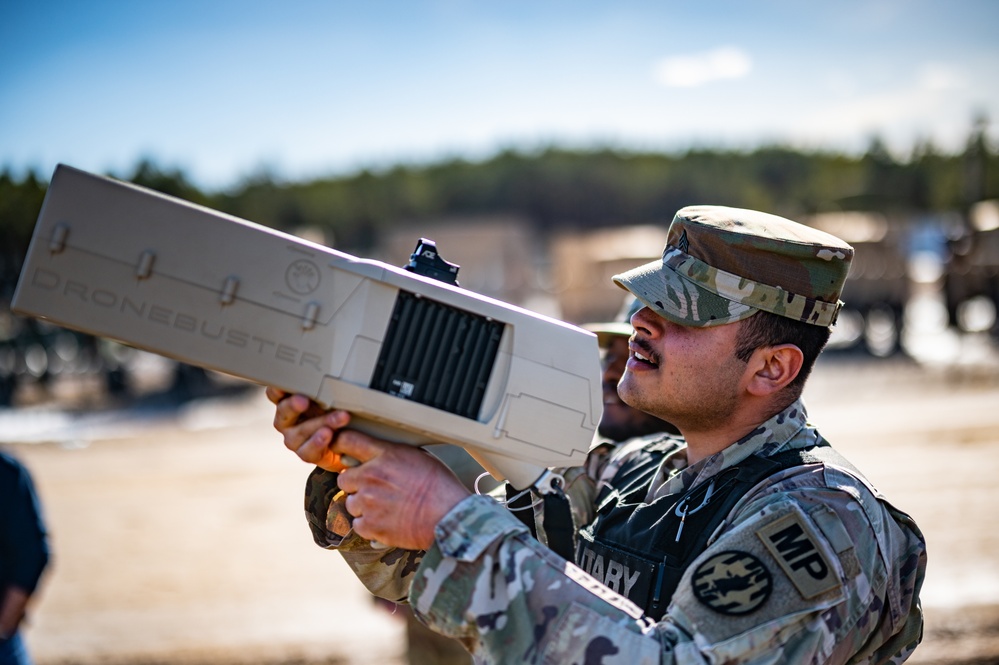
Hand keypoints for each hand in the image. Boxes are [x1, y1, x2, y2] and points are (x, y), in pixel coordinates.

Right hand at [266, 387, 353, 471]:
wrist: (349, 443)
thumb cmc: (335, 412)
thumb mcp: (332, 397)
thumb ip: (326, 387)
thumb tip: (334, 370)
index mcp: (289, 402)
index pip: (276, 394)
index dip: (277, 389)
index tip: (284, 383)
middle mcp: (286, 421)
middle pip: (284, 411)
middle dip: (293, 405)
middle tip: (303, 400)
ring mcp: (294, 439)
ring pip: (300, 432)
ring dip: (320, 423)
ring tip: (340, 417)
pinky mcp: (305, 454)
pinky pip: (308, 450)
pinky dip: (318, 442)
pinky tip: (328, 434)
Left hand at [333, 430, 471, 550]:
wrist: (450, 517)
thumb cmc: (441, 487)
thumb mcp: (419, 457)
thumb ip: (393, 455)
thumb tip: (380, 456)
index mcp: (385, 455)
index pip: (348, 441)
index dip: (339, 444)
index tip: (339, 450)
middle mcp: (372, 476)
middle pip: (343, 478)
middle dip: (355, 484)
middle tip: (374, 490)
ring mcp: (369, 502)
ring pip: (350, 503)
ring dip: (363, 507)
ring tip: (386, 508)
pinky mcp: (371, 526)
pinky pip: (358, 525)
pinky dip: (369, 526)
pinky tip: (387, 522)